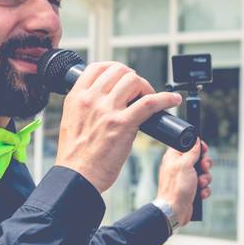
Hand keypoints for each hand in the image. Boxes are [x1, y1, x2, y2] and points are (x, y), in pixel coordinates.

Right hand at [55, 62, 181, 191]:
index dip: (115, 69)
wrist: (76, 177)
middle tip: (139, 93)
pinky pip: (150, 103)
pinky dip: (165, 99)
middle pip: (120, 71)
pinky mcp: (123, 124)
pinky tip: (172, 101)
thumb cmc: (76, 156)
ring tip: (150, 100)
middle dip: (134, 79)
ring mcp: (107, 110)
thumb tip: (106, 98)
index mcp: (77, 97)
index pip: (98, 67)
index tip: (124, 78)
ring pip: (134, 81)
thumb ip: (86, 106)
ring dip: (147, 88)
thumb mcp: (71, 121)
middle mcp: (91, 99)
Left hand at [156, 140, 212, 225]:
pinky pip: (204, 186)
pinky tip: (200, 194)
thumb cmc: (176, 188)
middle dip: (205, 165)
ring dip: (206, 179)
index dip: (198, 147)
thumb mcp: (185, 165)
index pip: (189, 145)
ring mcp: (186, 179)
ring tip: (200, 185)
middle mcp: (180, 167)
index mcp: (175, 158)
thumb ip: (192, 151)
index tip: (204, 150)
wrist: (174, 210)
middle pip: (199, 159)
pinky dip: (204, 190)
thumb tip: (195, 140)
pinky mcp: (191, 189)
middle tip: (204, 168)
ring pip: (204, 173)